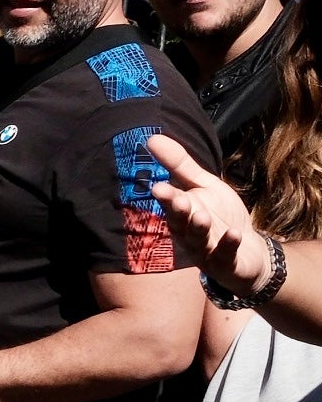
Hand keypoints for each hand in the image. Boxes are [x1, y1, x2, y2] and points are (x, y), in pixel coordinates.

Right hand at [147, 134, 267, 289]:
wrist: (248, 250)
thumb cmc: (221, 216)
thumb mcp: (205, 186)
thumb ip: (180, 166)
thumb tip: (152, 138)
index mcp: (182, 214)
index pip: (171, 204)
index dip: (166, 198)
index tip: (158, 186)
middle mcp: (189, 233)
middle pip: (181, 223)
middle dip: (179, 212)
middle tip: (179, 200)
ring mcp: (207, 250)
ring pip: (199, 241)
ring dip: (199, 229)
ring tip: (202, 216)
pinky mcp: (226, 263)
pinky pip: (226, 255)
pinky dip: (229, 245)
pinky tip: (234, 234)